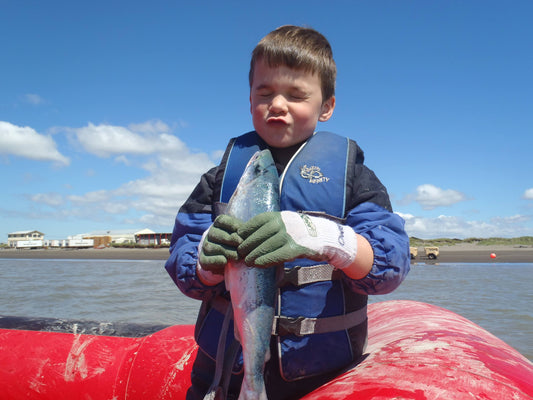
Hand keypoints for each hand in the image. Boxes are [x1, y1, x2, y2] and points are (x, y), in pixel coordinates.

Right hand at [198, 215, 242, 274]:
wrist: (228, 258)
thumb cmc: (238, 242)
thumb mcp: (242, 234)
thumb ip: (244, 232)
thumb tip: (249, 233)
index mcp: (218, 224)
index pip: (222, 220)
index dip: (232, 224)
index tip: (241, 230)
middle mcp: (210, 234)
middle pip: (215, 233)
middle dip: (229, 238)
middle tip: (240, 243)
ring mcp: (205, 246)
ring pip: (210, 247)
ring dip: (225, 251)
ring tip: (237, 256)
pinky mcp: (203, 260)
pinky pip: (206, 260)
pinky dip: (215, 260)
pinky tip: (225, 261)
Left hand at [237, 211, 357, 268]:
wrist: (325, 235)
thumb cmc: (301, 231)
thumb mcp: (285, 222)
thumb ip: (271, 226)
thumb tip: (250, 235)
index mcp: (279, 216)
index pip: (256, 221)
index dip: (245, 230)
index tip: (237, 238)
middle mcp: (283, 223)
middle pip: (259, 235)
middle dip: (247, 245)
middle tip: (240, 253)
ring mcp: (290, 235)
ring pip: (266, 246)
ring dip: (254, 255)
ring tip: (247, 261)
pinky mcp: (296, 248)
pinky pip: (277, 255)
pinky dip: (265, 260)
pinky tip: (258, 265)